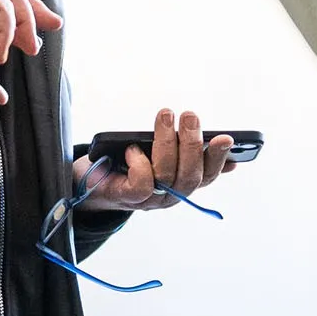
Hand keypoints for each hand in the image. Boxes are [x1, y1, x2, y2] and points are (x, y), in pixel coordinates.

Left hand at [75, 108, 239, 210]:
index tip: (226, 138)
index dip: (219, 158)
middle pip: (191, 175)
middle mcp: (170, 196)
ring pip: (168, 175)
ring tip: (166, 116)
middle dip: (192, 143)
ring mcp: (150, 200)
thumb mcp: (160, 152)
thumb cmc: (127, 161)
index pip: (208, 175)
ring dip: (168, 142)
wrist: (89, 181)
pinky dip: (140, 163)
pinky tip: (132, 148)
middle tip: (190, 115)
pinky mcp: (128, 198)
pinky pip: (143, 183)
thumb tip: (227, 143)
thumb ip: (187, 149)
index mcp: (182, 184)